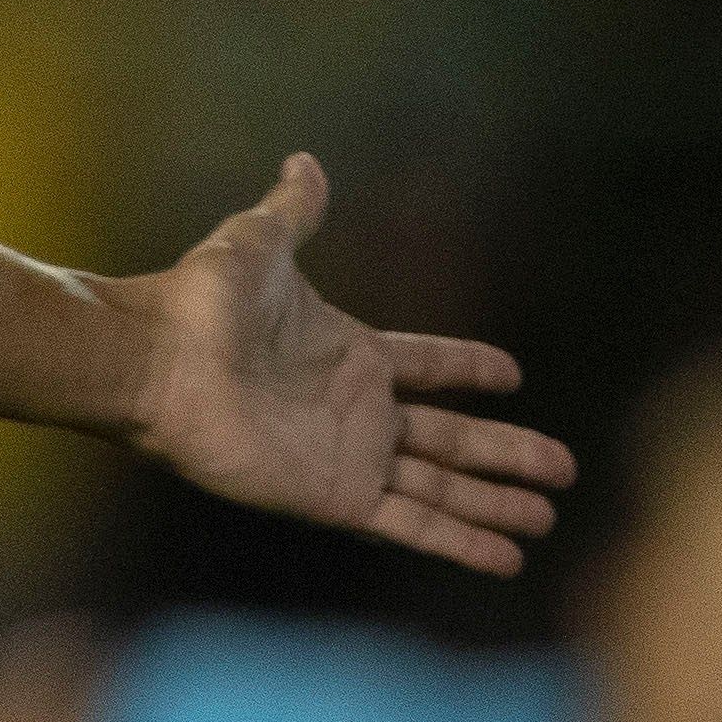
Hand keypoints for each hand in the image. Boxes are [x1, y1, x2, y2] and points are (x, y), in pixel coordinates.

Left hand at [121, 156, 573, 576]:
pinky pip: (413, 524)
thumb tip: (304, 161)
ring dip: (495, 505)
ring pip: (442, 488)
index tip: (510, 373)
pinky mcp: (335, 496)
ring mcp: (348, 456)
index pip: (425, 365)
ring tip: (546, 518)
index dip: (465, 367)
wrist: (157, 358)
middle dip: (506, 453)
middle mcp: (355, 410)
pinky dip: (460, 542)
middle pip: (450, 438)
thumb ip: (292, 210)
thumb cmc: (200, 301)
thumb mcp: (258, 243)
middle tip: (564, 466)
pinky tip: (506, 560)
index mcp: (348, 354)